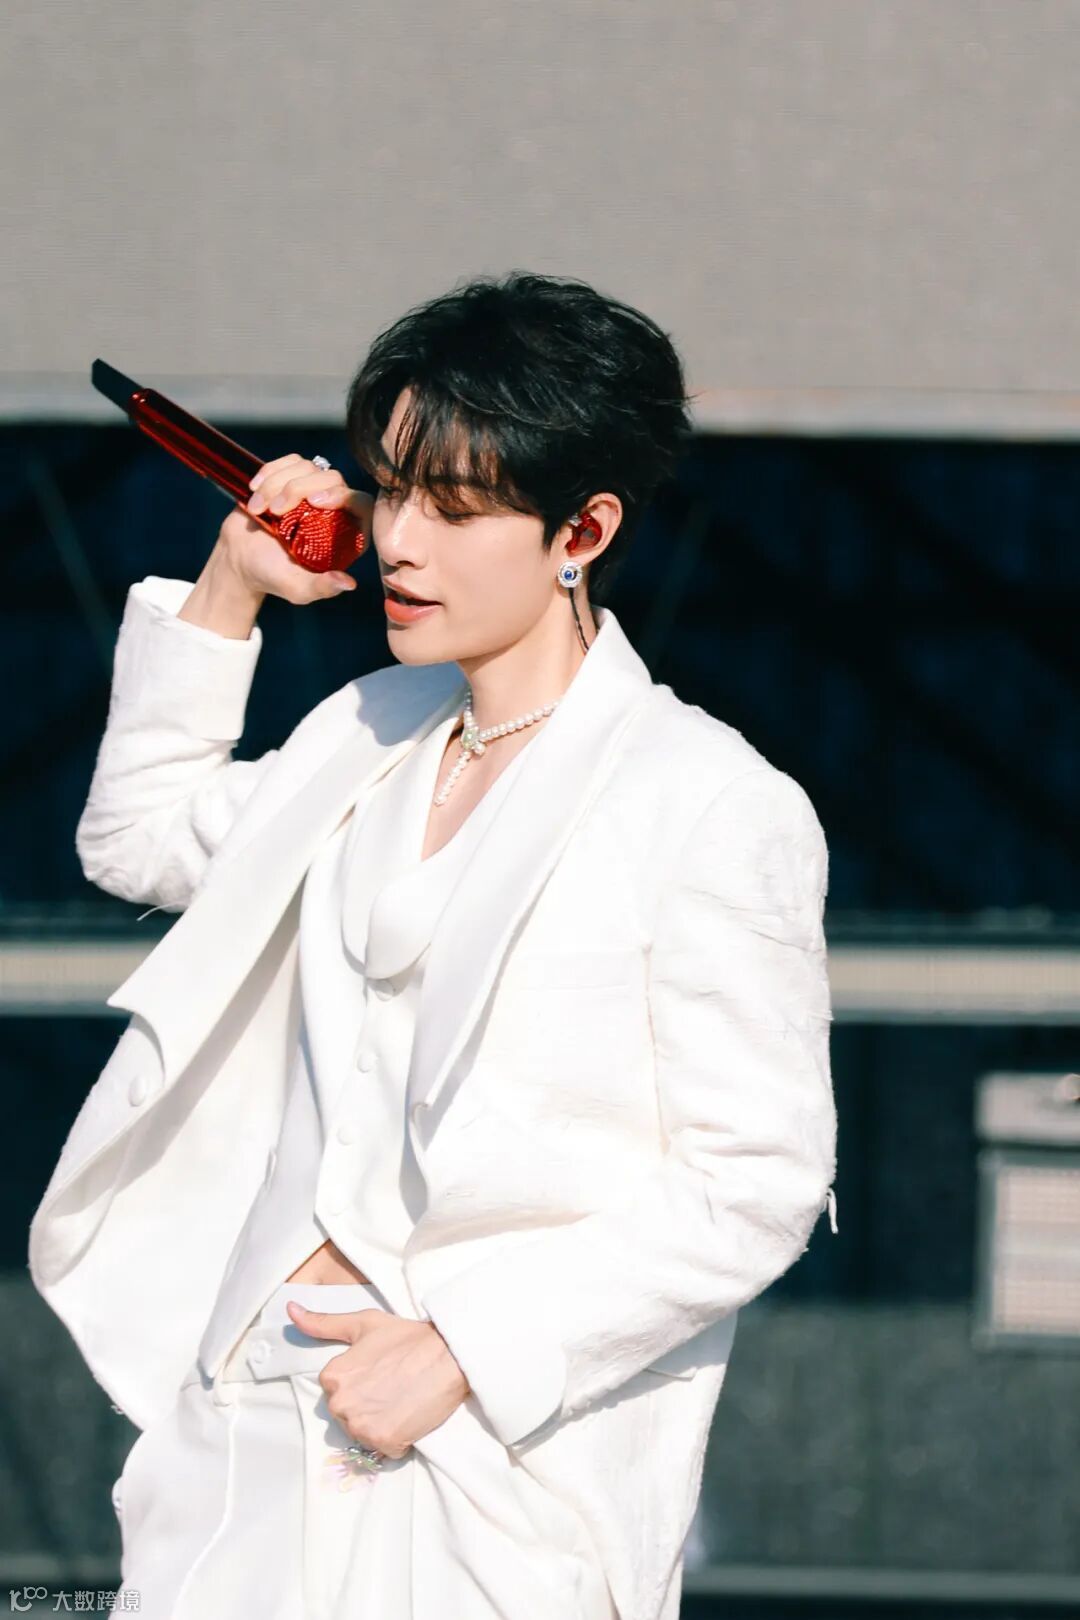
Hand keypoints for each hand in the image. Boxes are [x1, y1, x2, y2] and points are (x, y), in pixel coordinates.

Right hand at [216, 453, 374, 605]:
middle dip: (299, 489)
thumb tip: (349, 583)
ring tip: (258, 508)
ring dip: (277, 483)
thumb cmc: (274, 577)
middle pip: (332, 478)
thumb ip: (323, 587)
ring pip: (307, 467)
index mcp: (346, 535)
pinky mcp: (291, 477)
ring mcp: (312, 490)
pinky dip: (269, 472)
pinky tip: (254, 489)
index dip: (344, 496)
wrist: (241, 560)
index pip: (361, 504)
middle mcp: (334, 509)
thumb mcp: (299, 589)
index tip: (314, 501)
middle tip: (275, 510)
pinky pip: (289, 462)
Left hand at [286, 1299, 470, 1459]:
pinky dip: (397, 1439)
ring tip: (401, 1401)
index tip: (379, 1373)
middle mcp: (341, 1404)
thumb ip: (322, 1323)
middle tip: (392, 1387)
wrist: (447, 1354)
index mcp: (333, 1377)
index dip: (360, 1384)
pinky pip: (384, 1449)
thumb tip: (290, 1312)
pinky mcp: (384, 1442)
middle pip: (347, 1416)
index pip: (337, 1392)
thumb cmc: (407, 1337)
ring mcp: (362, 1426)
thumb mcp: (362, 1324)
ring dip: (380, 1425)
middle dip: (366, 1406)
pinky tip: (409, 1417)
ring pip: (363, 1435)